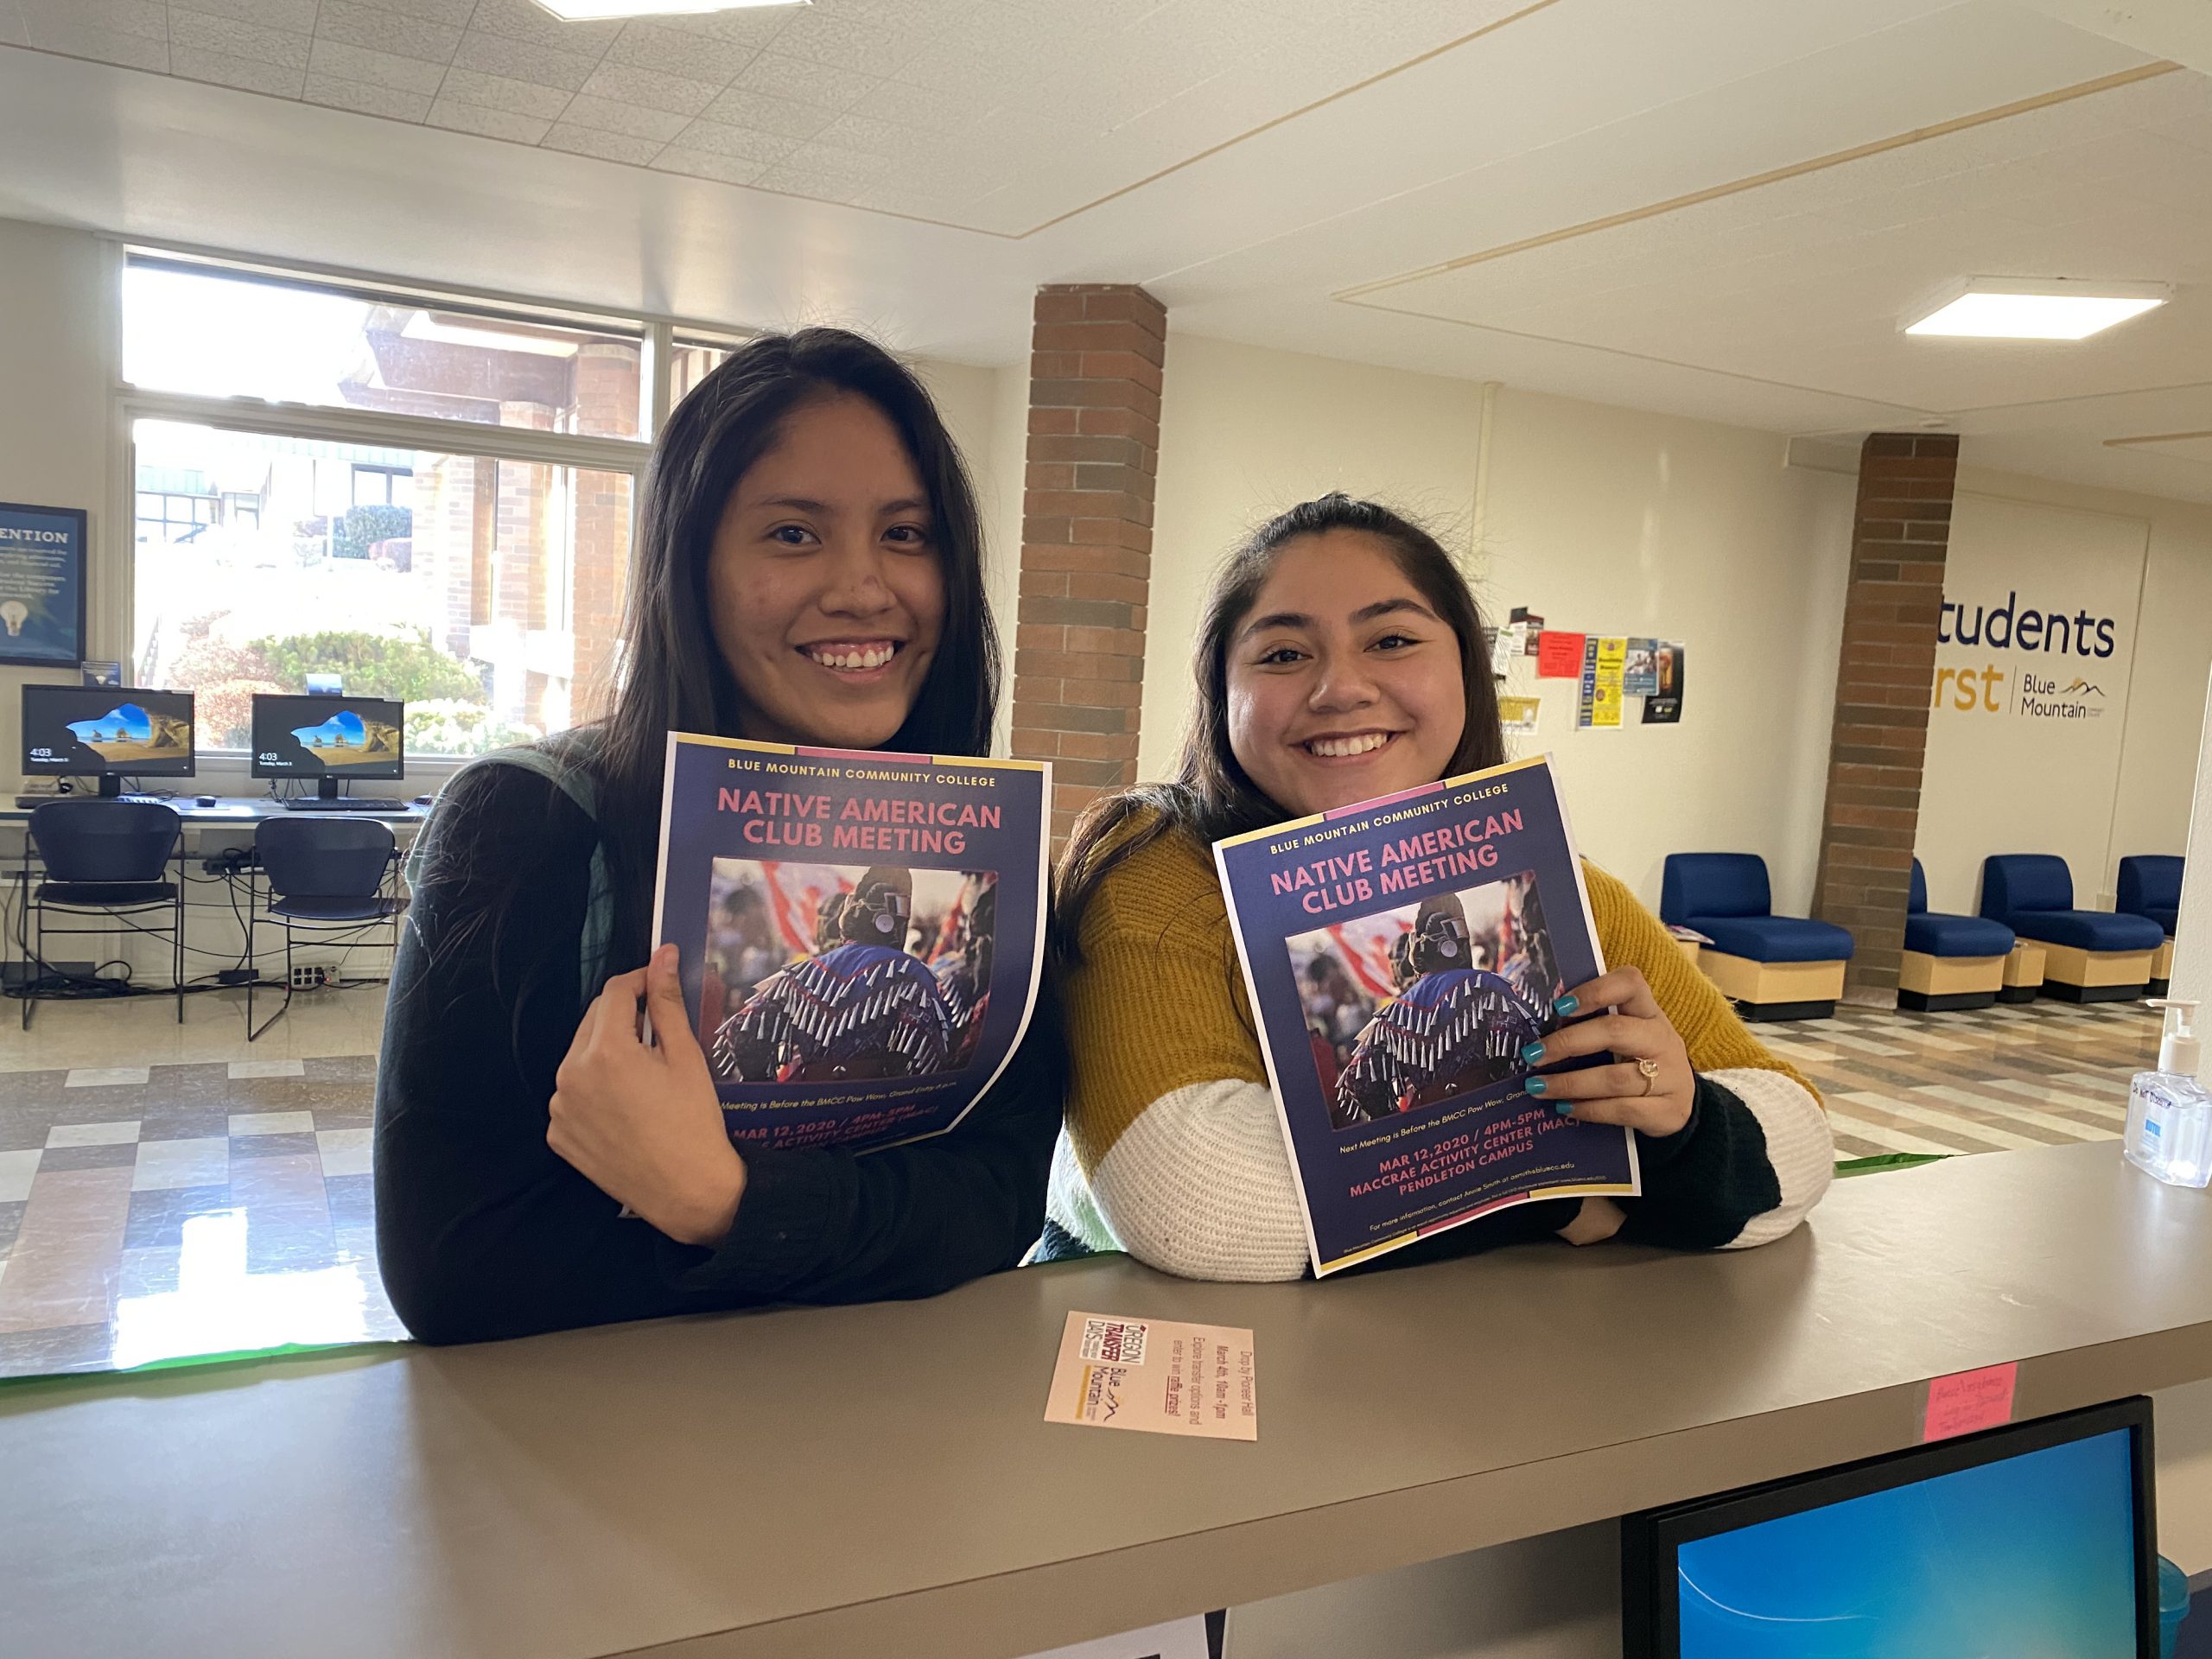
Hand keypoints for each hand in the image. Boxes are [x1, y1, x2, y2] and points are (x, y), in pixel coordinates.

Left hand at [550, 942, 747, 1246]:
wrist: (687, 1191)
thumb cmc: (695, 1122)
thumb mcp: (686, 1057)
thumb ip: (667, 1002)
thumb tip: (663, 955)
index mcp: (606, 1051)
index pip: (616, 993)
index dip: (640, 982)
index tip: (659, 986)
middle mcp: (571, 1074)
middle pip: (594, 1021)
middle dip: (623, 1017)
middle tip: (657, 1035)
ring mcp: (560, 1107)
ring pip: (580, 1057)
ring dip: (606, 1052)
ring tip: (642, 1076)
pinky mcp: (558, 1135)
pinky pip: (572, 1095)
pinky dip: (594, 1090)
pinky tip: (624, 1106)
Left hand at [1519, 966, 1694, 1136]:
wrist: (1679, 1104)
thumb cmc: (1638, 1061)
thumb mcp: (1626, 1037)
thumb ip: (1594, 1028)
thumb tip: (1538, 1036)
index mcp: (1648, 1012)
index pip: (1630, 984)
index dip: (1595, 991)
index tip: (1560, 1006)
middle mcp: (1662, 1039)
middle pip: (1615, 1031)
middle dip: (1568, 1042)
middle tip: (1533, 1055)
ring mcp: (1671, 1076)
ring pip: (1615, 1078)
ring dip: (1570, 1083)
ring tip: (1538, 1087)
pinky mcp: (1669, 1111)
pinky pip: (1623, 1110)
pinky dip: (1589, 1110)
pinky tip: (1565, 1108)